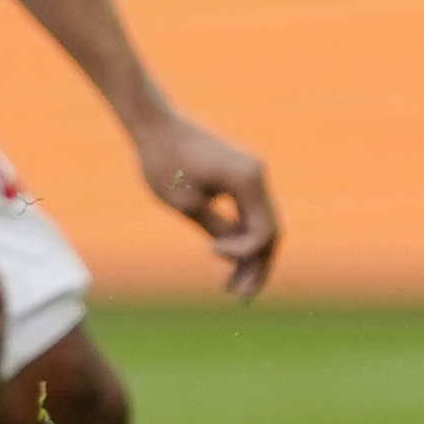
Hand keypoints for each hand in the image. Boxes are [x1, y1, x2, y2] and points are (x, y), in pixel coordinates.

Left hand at [131, 111, 280, 297]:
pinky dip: (240, 237)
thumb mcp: (187, 203)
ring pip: (260, 224)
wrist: (154, 126)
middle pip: (269, 231)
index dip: (243, 253)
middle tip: (241, 298)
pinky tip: (225, 258)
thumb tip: (235, 253)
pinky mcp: (239, 178)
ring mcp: (251, 177)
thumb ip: (216, 228)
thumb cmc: (164, 161)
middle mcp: (257, 177)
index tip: (210, 253)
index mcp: (249, 181)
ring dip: (249, 256)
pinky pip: (248, 213)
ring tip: (232, 288)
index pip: (263, 230)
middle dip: (256, 266)